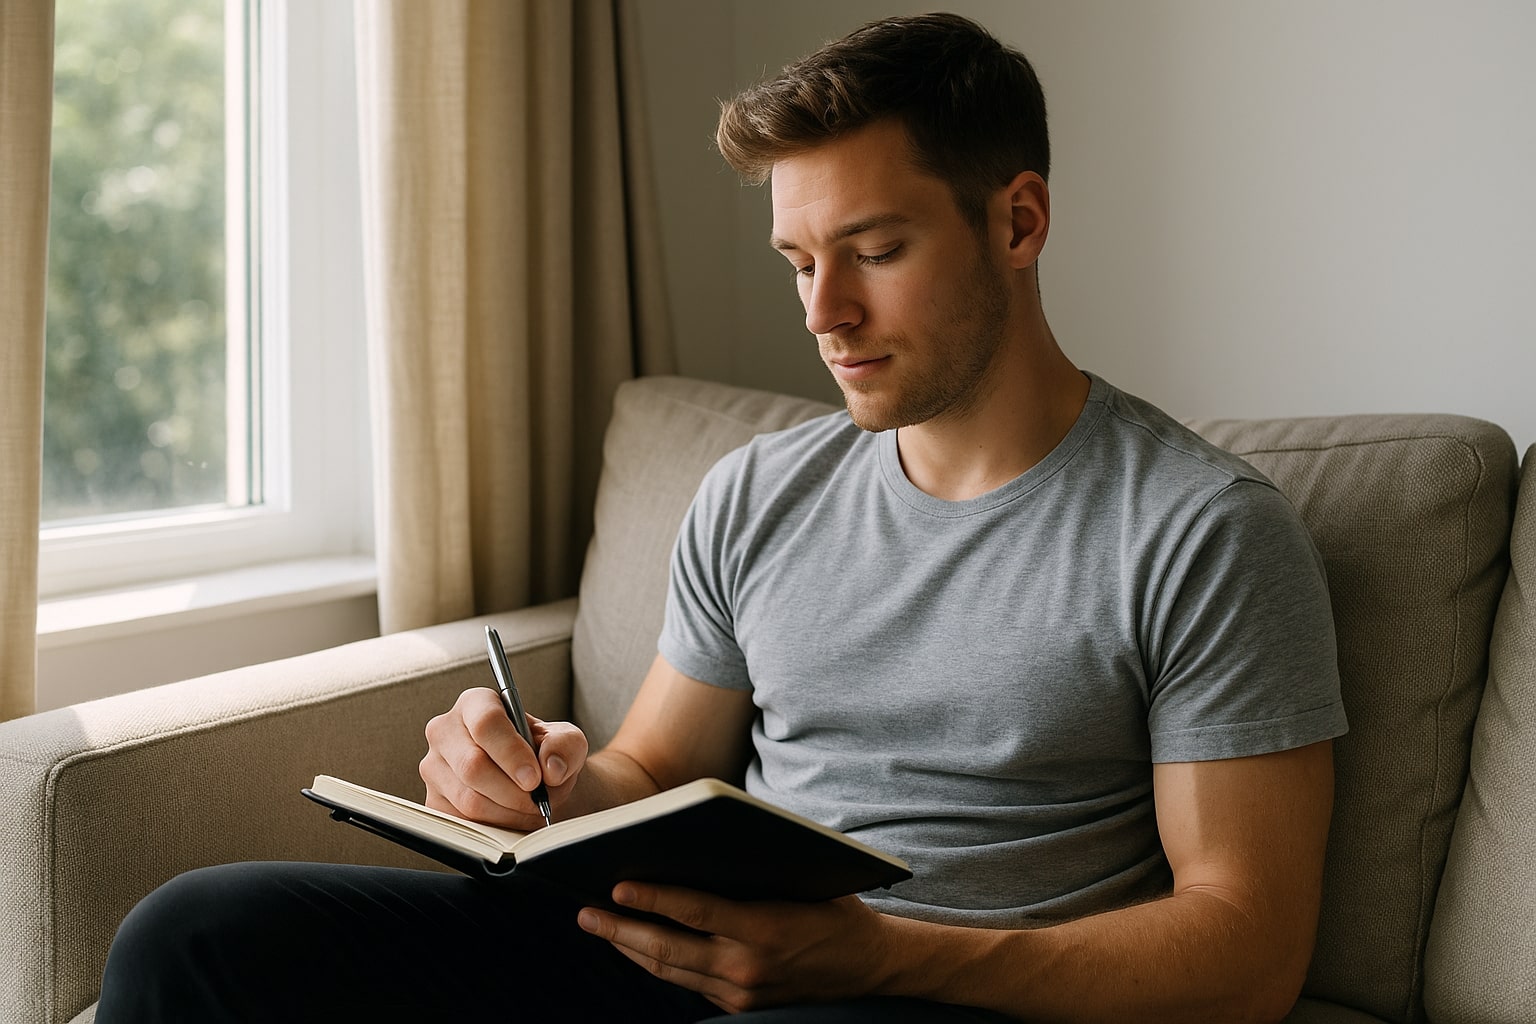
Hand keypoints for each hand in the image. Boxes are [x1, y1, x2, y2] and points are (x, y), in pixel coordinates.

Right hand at [419, 687, 588, 827]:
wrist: (534, 781)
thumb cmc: (545, 753)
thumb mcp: (566, 741)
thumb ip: (565, 746)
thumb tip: (550, 768)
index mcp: (476, 704)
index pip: (486, 723)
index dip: (511, 753)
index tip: (535, 777)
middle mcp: (445, 731)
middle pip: (472, 765)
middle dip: (512, 790)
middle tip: (538, 799)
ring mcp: (434, 767)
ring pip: (467, 798)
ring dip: (507, 811)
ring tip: (532, 808)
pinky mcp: (433, 800)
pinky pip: (462, 821)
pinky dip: (494, 826)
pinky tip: (513, 817)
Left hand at [576, 883, 893, 1013]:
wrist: (871, 965)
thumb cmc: (837, 907)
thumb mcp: (802, 878)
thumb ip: (753, 868)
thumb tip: (697, 842)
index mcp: (764, 930)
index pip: (694, 912)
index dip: (652, 900)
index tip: (615, 888)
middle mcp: (747, 967)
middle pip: (668, 949)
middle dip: (620, 931)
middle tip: (584, 912)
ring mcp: (741, 992)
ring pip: (671, 971)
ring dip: (630, 948)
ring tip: (598, 925)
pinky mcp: (740, 1005)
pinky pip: (688, 983)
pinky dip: (657, 963)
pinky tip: (636, 945)